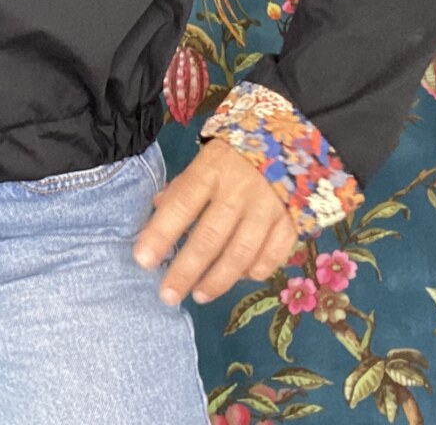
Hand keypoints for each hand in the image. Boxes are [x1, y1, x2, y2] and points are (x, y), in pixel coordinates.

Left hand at [132, 136, 298, 306]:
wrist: (290, 139)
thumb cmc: (234, 154)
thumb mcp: (204, 160)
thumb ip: (182, 188)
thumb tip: (157, 210)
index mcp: (212, 170)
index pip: (182, 204)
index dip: (161, 233)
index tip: (143, 260)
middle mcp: (240, 191)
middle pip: (211, 237)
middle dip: (186, 270)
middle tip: (167, 295)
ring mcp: (269, 208)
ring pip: (242, 253)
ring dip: (218, 280)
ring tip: (199, 295)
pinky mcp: (292, 222)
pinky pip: (273, 255)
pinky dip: (256, 271)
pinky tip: (239, 279)